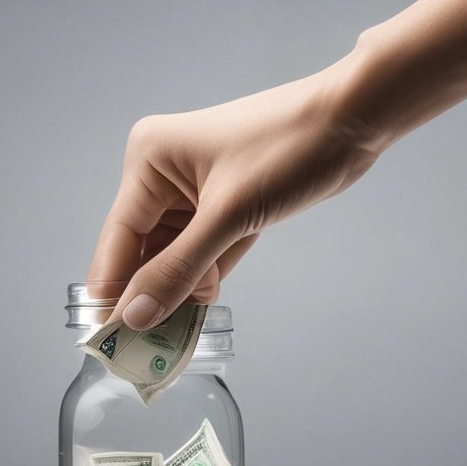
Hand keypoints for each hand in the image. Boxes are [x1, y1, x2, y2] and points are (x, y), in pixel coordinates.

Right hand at [88, 49, 387, 329]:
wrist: (354, 119)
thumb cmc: (291, 148)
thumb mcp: (230, 217)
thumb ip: (178, 271)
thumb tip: (134, 318)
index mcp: (148, 163)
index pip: (118, 241)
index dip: (114, 292)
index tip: (112, 342)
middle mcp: (161, 175)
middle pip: (142, 252)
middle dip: (154, 293)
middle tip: (156, 346)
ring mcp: (191, 190)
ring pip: (172, 256)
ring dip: (185, 287)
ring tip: (190, 321)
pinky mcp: (220, 203)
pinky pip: (200, 250)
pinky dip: (206, 275)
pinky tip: (208, 300)